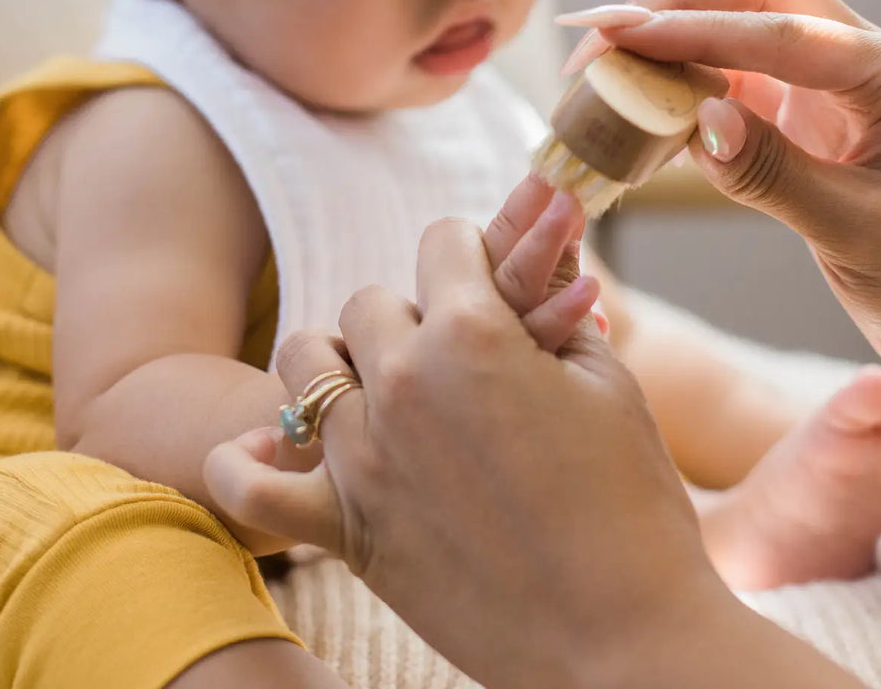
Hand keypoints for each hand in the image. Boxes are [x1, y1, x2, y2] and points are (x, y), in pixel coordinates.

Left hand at [204, 186, 715, 688]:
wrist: (621, 638)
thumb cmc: (631, 504)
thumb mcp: (608, 383)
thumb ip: (561, 306)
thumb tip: (551, 246)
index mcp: (472, 333)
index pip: (442, 242)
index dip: (471, 252)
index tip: (486, 277)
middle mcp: (402, 382)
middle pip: (370, 300)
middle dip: (414, 312)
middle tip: (457, 354)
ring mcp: (363, 457)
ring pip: (305, 362)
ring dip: (342, 362)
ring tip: (385, 389)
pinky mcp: (346, 530)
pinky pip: (250, 487)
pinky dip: (248, 461)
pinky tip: (277, 449)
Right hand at [561, 0, 880, 421]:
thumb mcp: (860, 235)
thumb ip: (775, 175)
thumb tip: (698, 120)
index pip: (780, 31)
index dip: (692, 31)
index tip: (618, 36)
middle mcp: (867, 61)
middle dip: (673, 5)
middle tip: (596, 35)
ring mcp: (837, 86)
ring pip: (742, 27)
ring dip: (673, 39)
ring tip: (603, 66)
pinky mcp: (811, 118)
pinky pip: (736, 82)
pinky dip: (685, 87)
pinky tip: (645, 109)